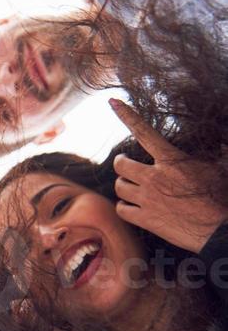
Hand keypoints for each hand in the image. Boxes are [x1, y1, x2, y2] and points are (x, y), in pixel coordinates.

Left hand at [110, 98, 227, 252]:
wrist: (219, 228)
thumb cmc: (221, 195)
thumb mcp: (217, 165)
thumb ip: (210, 151)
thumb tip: (218, 141)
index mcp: (172, 159)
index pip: (143, 131)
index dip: (127, 115)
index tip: (113, 102)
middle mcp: (155, 177)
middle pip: (121, 164)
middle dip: (121, 163)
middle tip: (126, 165)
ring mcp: (148, 199)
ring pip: (119, 187)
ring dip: (123, 185)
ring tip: (131, 187)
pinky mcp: (146, 220)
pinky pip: (121, 210)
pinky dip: (123, 207)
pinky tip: (130, 206)